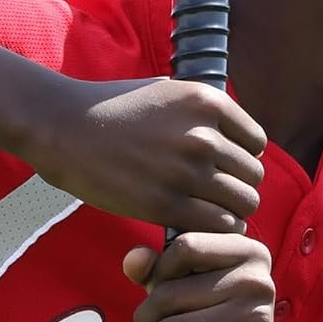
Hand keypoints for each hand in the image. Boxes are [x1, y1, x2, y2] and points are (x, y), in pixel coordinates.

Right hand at [29, 77, 265, 230]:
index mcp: (206, 101)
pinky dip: (211, 230)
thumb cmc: (114, 108)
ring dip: (228, 212)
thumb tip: (234, 130)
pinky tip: (192, 225)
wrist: (66, 129)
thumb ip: (202, 108)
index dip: (241, 157)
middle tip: (211, 195)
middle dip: (236, 188)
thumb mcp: (165, 90)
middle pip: (253, 176)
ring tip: (204, 212)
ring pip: (242, 204)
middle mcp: (203, 134)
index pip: (256, 142)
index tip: (220, 166)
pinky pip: (217, 225)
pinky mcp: (166, 204)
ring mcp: (185, 171)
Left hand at [124, 232, 276, 321]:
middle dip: (144, 316)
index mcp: (249, 252)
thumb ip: (157, 269)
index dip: (159, 271)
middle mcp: (258, 280)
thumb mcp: (189, 288)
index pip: (185, 247)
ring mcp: (258, 318)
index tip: (159, 291)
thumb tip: (133, 259)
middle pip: (171, 293)